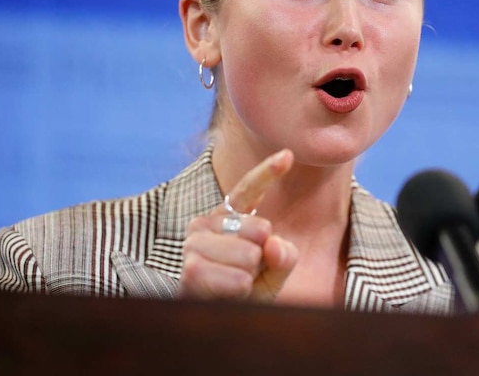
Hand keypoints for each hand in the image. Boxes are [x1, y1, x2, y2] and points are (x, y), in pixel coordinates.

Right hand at [177, 149, 298, 302]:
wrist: (217, 323)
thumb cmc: (246, 294)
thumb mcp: (275, 273)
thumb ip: (283, 256)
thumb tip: (273, 244)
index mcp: (226, 217)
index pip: (248, 189)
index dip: (268, 172)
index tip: (288, 155)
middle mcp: (204, 223)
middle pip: (259, 228)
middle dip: (263, 258)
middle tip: (245, 274)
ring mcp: (193, 245)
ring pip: (249, 255)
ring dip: (251, 277)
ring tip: (235, 285)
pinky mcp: (190, 270)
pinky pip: (236, 279)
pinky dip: (242, 291)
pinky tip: (228, 295)